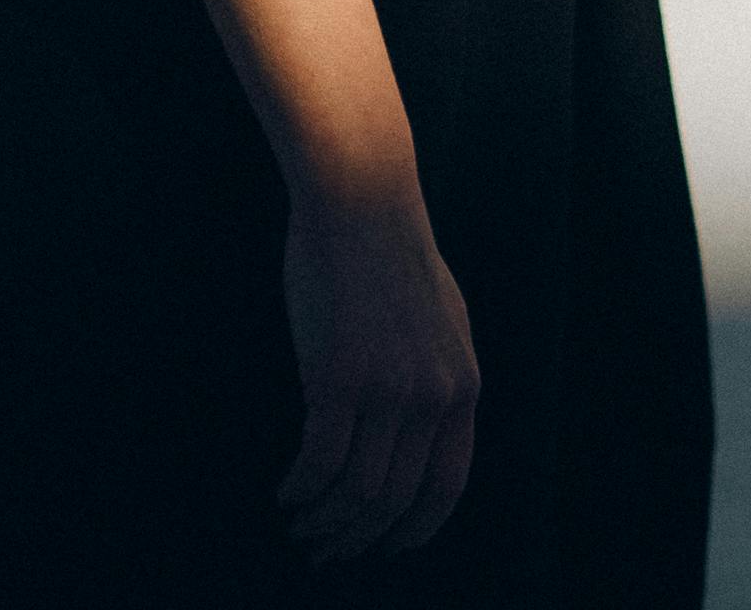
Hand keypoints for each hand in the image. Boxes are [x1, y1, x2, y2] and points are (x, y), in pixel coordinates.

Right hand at [277, 187, 479, 568]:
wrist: (362, 198)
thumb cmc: (391, 254)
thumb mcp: (443, 321)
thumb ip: (442, 377)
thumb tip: (432, 431)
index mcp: (463, 386)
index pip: (446, 489)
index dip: (413, 530)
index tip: (383, 548)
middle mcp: (433, 395)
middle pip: (393, 501)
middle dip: (357, 538)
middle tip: (325, 551)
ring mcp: (388, 387)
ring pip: (355, 493)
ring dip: (323, 522)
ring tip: (300, 525)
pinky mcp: (340, 376)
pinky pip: (319, 463)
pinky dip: (300, 490)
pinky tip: (286, 493)